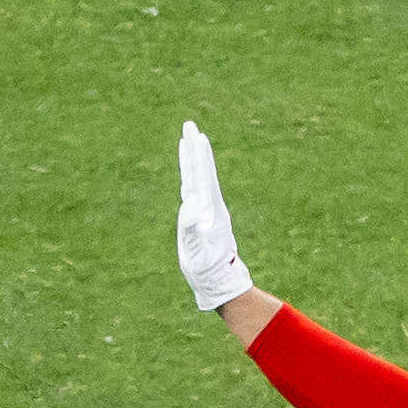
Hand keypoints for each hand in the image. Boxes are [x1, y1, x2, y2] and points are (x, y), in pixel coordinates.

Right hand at [177, 120, 252, 310]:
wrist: (218, 282)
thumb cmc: (207, 269)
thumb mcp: (198, 251)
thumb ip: (194, 230)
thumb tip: (192, 207)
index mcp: (210, 210)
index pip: (203, 176)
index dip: (199, 157)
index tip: (197, 136)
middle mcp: (209, 206)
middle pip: (201, 171)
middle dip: (195, 148)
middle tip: (190, 125)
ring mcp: (205, 211)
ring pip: (197, 178)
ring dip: (193, 159)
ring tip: (189, 140)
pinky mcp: (200, 218)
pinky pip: (193, 190)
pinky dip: (190, 176)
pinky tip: (189, 171)